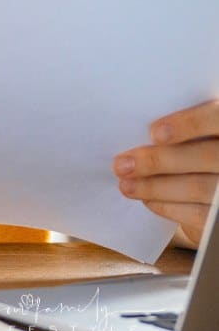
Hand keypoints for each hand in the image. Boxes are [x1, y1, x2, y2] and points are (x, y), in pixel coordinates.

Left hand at [112, 99, 218, 247]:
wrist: (213, 178)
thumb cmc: (196, 143)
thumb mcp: (194, 129)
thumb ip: (179, 124)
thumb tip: (133, 128)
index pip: (216, 118)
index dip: (189, 124)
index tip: (154, 133)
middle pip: (204, 157)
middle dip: (157, 161)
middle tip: (121, 164)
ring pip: (198, 187)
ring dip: (154, 187)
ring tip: (125, 184)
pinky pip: (199, 213)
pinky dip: (168, 206)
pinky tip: (146, 198)